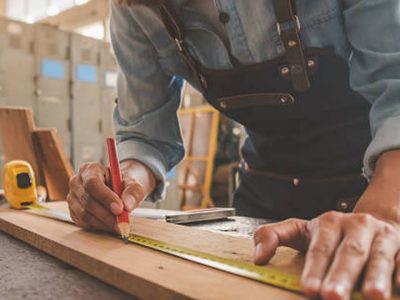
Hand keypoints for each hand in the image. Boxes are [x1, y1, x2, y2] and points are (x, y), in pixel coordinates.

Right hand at [67, 160, 155, 231]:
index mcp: (90, 169)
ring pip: (85, 215)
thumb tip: (127, 204)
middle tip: (123, 222)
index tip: (119, 208)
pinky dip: (100, 226)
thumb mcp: (133, 184)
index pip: (92, 183)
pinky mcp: (74, 212)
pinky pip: (85, 223)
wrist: (119, 189)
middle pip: (88, 200)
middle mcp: (77, 182)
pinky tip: (111, 225)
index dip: (105, 197)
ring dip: (104, 222)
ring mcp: (73, 198)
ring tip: (120, 224)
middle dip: (107, 214)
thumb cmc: (124, 184)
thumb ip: (133, 192)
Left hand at [254, 212, 399, 299]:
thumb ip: (273, 236)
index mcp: (330, 222)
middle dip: (342, 275)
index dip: (315, 268)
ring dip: (377, 276)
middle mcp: (357, 225)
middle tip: (332, 296)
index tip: (308, 288)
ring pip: (379, 256)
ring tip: (372, 296)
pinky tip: (399, 288)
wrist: (371, 223)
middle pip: (350, 252)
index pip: (320, 247)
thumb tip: (257, 258)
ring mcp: (383, 236)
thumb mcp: (299, 230)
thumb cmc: (330, 234)